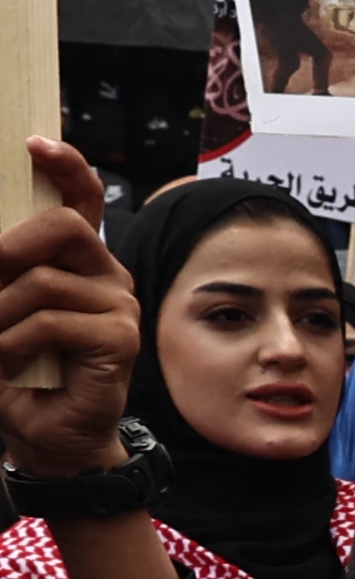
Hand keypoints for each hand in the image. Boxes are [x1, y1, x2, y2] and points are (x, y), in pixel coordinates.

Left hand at [0, 143, 131, 470]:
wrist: (45, 434)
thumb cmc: (17, 369)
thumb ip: (0, 269)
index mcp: (78, 261)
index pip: (82, 199)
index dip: (65, 166)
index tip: (33, 144)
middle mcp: (106, 276)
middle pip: (65, 226)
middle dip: (11, 245)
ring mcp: (118, 308)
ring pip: (46, 281)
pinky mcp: (119, 341)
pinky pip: (52, 322)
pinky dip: (12, 342)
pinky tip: (5, 362)